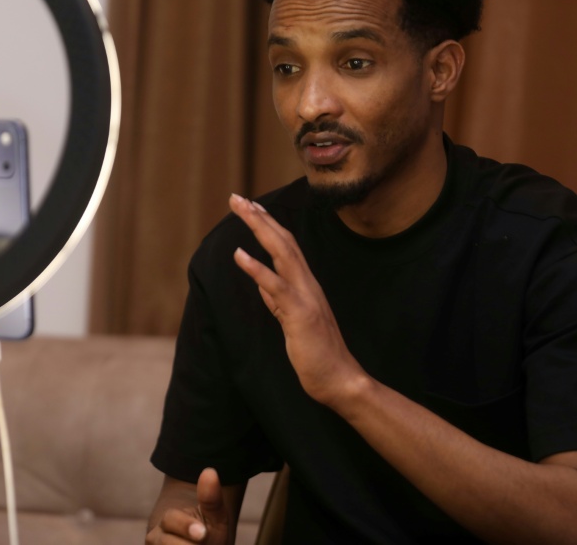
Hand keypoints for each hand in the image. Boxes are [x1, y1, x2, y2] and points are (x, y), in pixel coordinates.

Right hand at [146, 468, 231, 543]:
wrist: (198, 544)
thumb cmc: (207, 531)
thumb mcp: (214, 516)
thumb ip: (211, 498)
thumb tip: (209, 471)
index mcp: (168, 522)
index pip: (172, 522)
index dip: (187, 527)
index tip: (203, 533)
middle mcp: (155, 540)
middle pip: (166, 543)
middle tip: (203, 540)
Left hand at [229, 193, 365, 408]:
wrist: (339, 379)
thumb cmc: (317, 353)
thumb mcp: (293, 323)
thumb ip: (279, 302)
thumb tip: (263, 286)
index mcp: (306, 284)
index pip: (286, 246)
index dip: (267, 224)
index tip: (250, 206)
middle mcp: (307, 283)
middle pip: (282, 240)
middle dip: (259, 217)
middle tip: (237, 197)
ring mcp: (305, 296)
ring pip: (282, 253)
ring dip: (259, 229)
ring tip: (241, 209)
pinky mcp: (300, 313)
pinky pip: (276, 286)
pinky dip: (257, 268)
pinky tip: (239, 254)